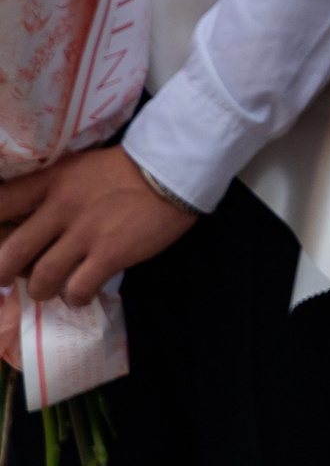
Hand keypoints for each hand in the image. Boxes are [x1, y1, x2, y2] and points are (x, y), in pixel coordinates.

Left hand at [0, 148, 196, 303]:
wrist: (176, 170)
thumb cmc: (127, 170)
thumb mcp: (80, 168)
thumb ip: (51, 191)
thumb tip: (27, 223)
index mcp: (52, 181)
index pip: (1, 204)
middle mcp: (61, 207)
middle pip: (11, 254)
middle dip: (3, 274)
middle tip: (11, 277)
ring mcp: (86, 233)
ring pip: (41, 279)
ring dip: (42, 290)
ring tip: (54, 287)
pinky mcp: (111, 254)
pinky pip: (78, 290)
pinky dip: (76, 297)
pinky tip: (83, 291)